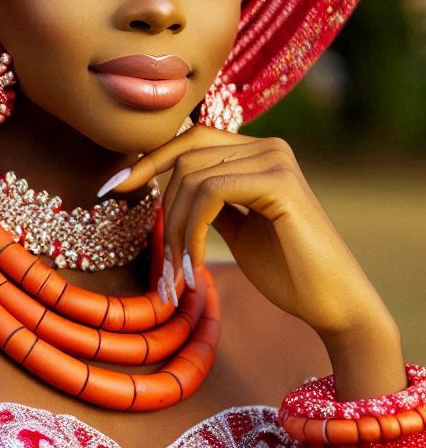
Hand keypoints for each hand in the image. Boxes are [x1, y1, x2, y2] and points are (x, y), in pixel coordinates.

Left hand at [110, 125, 400, 367]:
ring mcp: (276, 159)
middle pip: (184, 158)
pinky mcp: (280, 182)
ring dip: (175, 228)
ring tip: (180, 270)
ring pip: (192, 178)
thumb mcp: (235, 225)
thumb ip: (208, 199)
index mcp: (257, 150)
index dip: (147, 161)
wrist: (335, 306)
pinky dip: (192, 231)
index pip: (188, 141)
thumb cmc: (286, 270)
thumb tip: (166, 182)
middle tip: (161, 259)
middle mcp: (268, 145)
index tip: (112, 188)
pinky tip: (195, 265)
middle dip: (162, 208)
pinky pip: (211, 194)